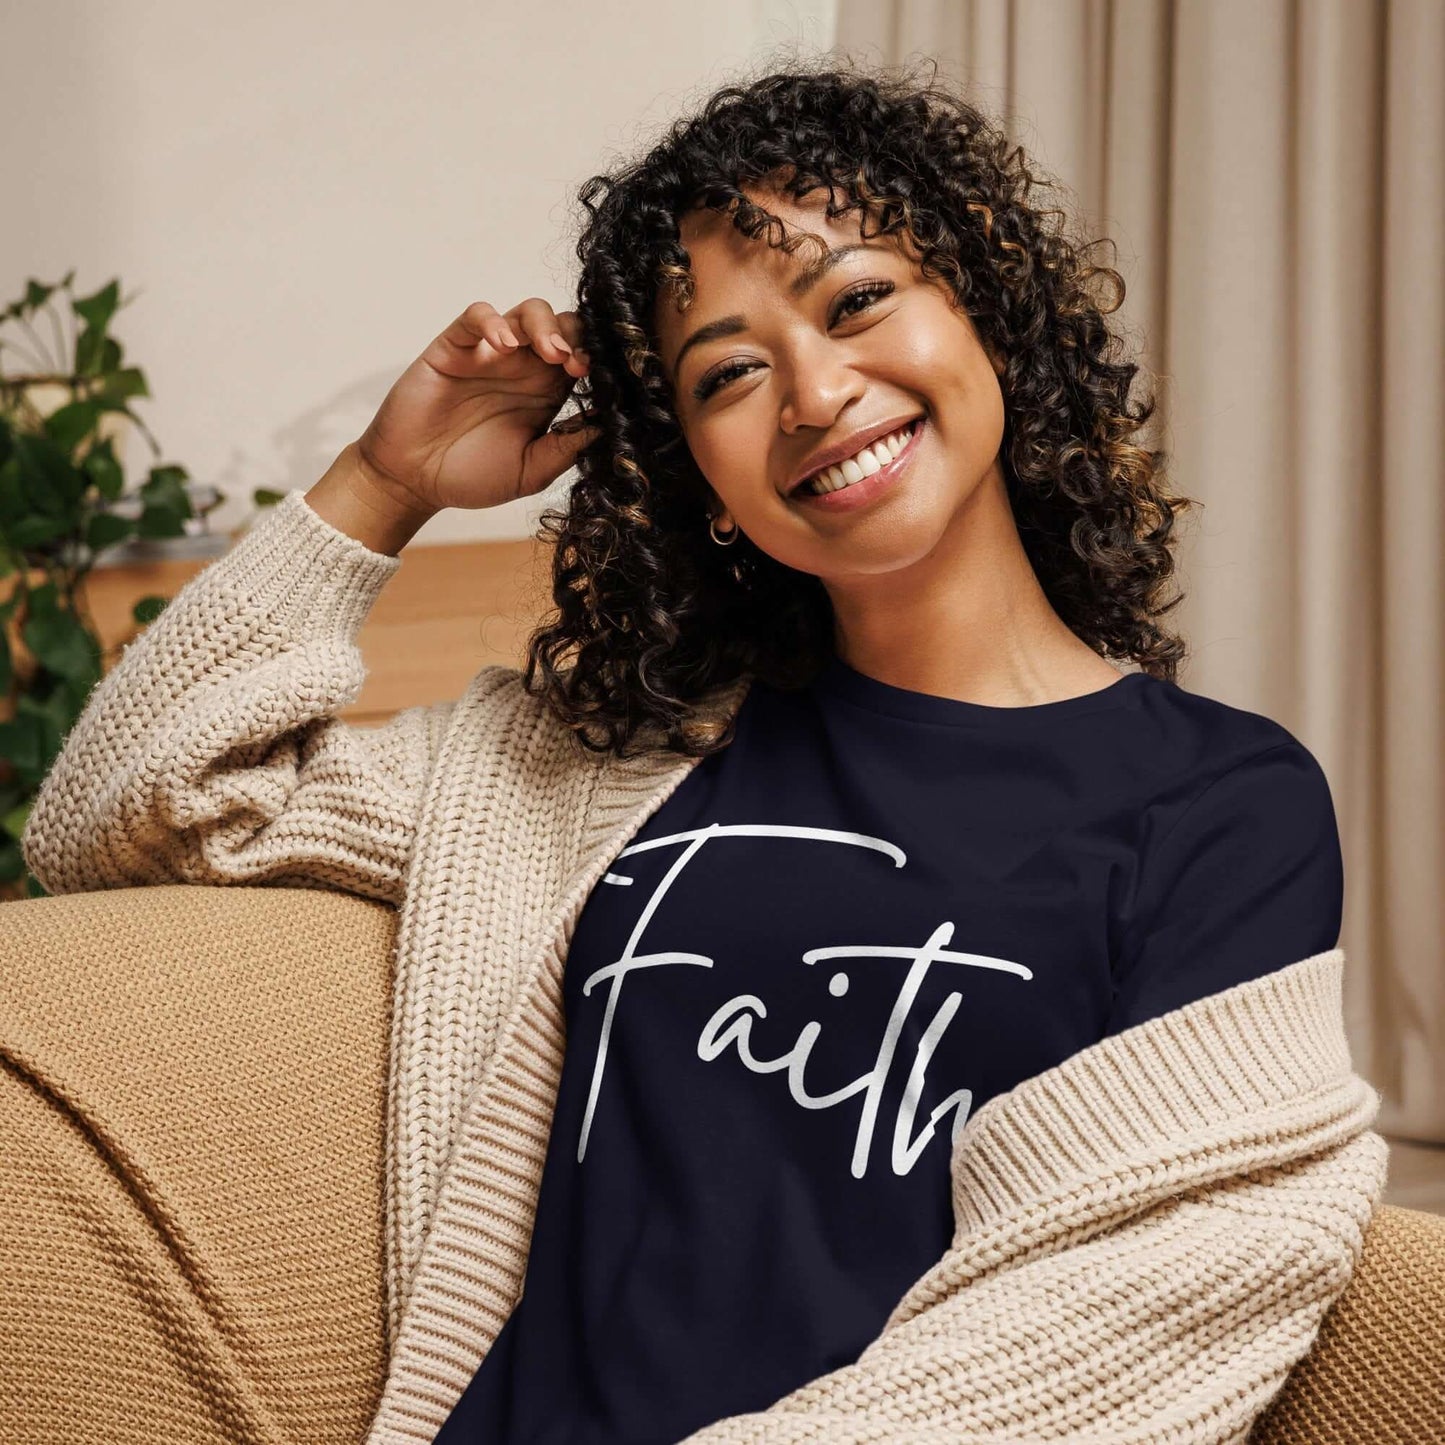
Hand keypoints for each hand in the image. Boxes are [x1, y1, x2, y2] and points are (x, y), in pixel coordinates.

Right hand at [353, 298, 599, 513]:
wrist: (414, 481)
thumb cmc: (471, 477)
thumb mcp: (530, 472)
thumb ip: (565, 449)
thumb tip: (608, 427)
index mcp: (546, 394)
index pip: (582, 358)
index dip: (596, 361)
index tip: (601, 379)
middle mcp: (523, 368)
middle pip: (563, 326)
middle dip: (577, 336)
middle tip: (577, 364)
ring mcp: (490, 354)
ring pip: (527, 312)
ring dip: (545, 325)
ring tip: (551, 352)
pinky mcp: (455, 347)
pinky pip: (476, 316)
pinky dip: (493, 321)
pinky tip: (502, 345)